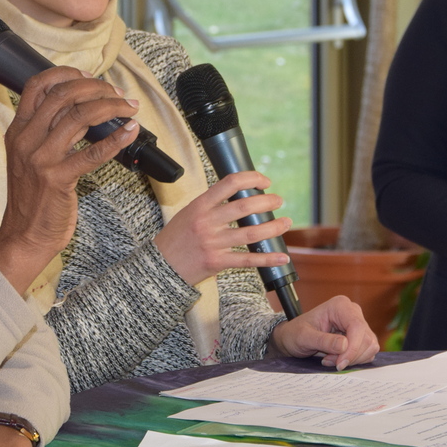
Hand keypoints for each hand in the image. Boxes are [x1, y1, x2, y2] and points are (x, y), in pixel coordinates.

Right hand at [0, 67, 140, 295]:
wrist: (24, 236)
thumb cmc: (32, 199)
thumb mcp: (28, 158)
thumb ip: (47, 133)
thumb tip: (83, 109)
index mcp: (17, 131)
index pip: (37, 85)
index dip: (66, 74)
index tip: (90, 76)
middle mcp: (26, 140)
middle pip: (63, 95)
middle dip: (96, 88)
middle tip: (117, 93)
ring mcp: (41, 159)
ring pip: (80, 116)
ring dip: (111, 107)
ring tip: (129, 108)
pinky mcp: (58, 179)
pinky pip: (93, 152)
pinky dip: (116, 138)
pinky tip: (130, 130)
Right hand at [154, 171, 290, 285]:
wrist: (160, 267)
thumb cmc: (175, 238)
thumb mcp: (188, 213)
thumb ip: (211, 204)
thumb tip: (239, 194)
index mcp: (200, 205)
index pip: (230, 183)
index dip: (252, 179)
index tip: (264, 182)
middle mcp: (207, 222)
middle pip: (244, 207)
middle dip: (267, 202)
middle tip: (278, 201)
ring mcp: (212, 243)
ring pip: (251, 233)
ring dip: (273, 227)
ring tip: (286, 222)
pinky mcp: (217, 262)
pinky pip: (247, 260)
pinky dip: (267, 259)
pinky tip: (282, 257)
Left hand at [268, 296, 378, 370]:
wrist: (292, 337)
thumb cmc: (295, 333)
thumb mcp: (304, 337)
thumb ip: (323, 340)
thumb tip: (344, 345)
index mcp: (340, 306)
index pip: (357, 327)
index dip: (353, 348)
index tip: (339, 364)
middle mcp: (352, 312)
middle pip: (366, 338)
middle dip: (350, 356)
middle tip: (328, 361)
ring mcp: (358, 324)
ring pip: (369, 346)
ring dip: (352, 359)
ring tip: (330, 359)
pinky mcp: (360, 337)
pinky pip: (367, 352)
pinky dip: (354, 360)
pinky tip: (337, 359)